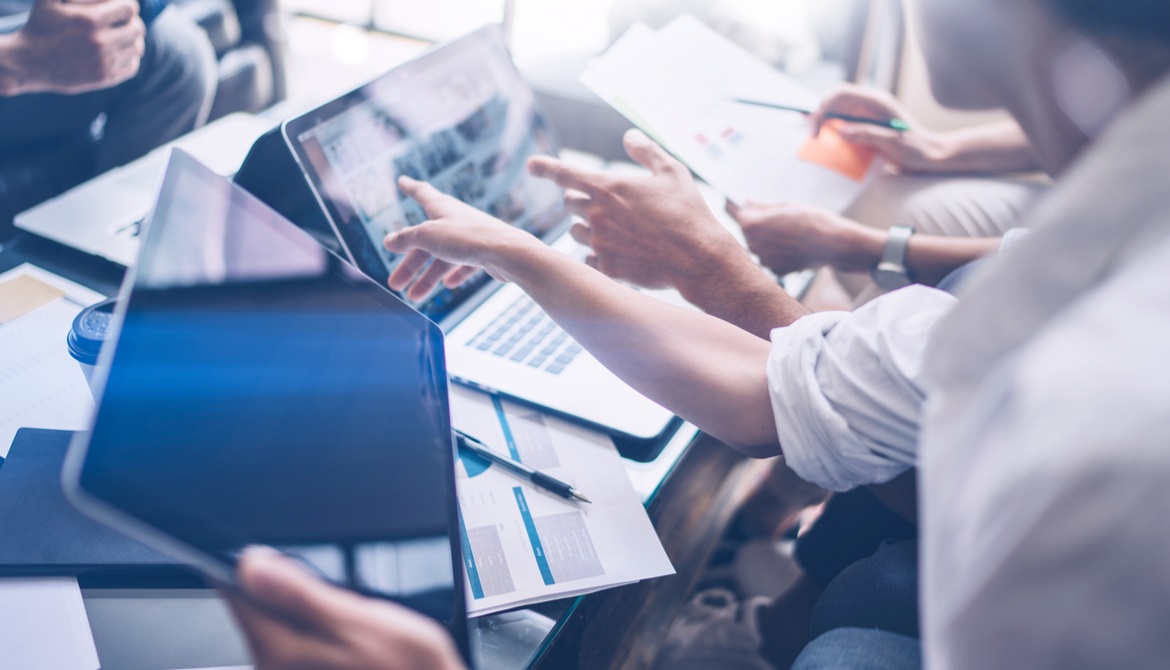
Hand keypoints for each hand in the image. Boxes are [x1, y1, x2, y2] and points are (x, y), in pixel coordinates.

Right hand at [0, 0, 145, 95]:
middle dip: (132, 22)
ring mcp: (104, 61)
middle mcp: (100, 41)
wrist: (29, 62)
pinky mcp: (105, 78)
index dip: (129, 5)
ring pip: (137, 48)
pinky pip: (132, 66)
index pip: (129, 8)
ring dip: (134, 40)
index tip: (125, 7)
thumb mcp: (49, 0)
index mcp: (90, 20)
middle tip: (125, 22)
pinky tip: (121, 52)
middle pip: (137, 28)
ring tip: (124, 36)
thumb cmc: (40, 27)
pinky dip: (131, 58)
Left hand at [222, 547, 465, 669]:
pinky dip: (319, 629)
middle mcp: (274, 665)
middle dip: (290, 587)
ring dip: (309, 609)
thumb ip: (302, 594)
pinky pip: (297, 640)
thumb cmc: (405, 668)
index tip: (281, 557)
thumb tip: (251, 565)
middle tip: (336, 595)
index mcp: (281, 648)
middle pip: (258, 606)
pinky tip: (351, 636)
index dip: (257, 564)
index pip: (238, 592)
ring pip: (279, 621)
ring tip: (350, 618)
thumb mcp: (362, 619)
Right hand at [385, 176, 541, 300]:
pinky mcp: (484, 254)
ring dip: (427, 278)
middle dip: (410, 264)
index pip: (423, 193)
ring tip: (413, 297)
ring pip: (443, 258)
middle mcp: (456, 220)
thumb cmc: (468, 238)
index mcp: (443, 208)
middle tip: (394, 284)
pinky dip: (454, 275)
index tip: (402, 181)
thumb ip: (407, 238)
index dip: (411, 188)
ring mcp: (470, 238)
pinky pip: (465, 265)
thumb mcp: (428, 236)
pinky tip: (448, 286)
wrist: (508, 253)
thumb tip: (389, 241)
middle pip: (426, 242)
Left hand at [528, 129, 745, 290]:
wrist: (697, 259)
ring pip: (575, 232)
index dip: (545, 167)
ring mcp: (598, 242)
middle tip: (605, 206)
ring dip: (588, 228)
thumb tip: (629, 135)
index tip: (531, 165)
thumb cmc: (688, 212)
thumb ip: (646, 151)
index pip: (564, 173)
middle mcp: (596, 214)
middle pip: (569, 203)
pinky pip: (587, 258)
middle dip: (580, 201)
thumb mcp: (672, 172)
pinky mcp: (605, 267)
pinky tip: (620, 253)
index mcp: (608, 187)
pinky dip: (598, 254)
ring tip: (618, 231)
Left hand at [726, 200, 883, 275]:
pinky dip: (778, 254)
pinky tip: (794, 247)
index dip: (746, 210)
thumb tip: (747, 201)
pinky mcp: (776, 270)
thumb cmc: (811, 220)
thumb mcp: (786, 205)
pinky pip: (771, 259)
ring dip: (768, 241)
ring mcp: (764, 260)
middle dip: (758, 226)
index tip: (751, 207)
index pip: (739, 215)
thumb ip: (762, 206)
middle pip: (748, 232)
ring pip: (759, 247)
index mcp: (752, 225)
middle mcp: (754, 245)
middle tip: (780, 221)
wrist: (833, 243)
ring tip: (789, 234)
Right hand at [810, 85, 957, 173]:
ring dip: (823, 119)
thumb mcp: (892, 144)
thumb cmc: (915, 150)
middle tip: (812, 135)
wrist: (930, 156)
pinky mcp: (867, 122)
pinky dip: (832, 126)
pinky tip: (826, 136)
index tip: (816, 131)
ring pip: (838, 107)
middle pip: (835, 98)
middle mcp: (871, 102)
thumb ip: (866, 134)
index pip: (840, 94)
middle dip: (819, 113)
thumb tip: (839, 129)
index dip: (822, 108)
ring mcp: (869, 111)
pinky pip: (844, 118)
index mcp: (876, 101)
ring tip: (814, 135)